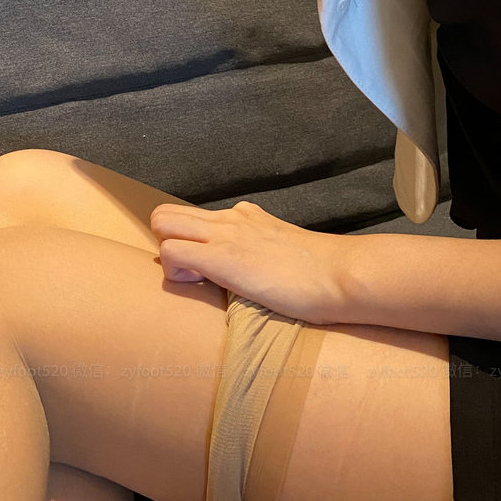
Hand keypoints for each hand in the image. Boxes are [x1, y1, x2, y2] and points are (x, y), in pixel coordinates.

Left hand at [147, 199, 349, 325]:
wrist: (338, 273)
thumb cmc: (319, 274)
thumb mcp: (285, 252)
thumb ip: (265, 252)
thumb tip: (260, 273)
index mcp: (246, 216)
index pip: (195, 220)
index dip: (191, 245)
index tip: (206, 273)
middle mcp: (231, 217)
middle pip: (168, 215)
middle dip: (166, 244)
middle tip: (190, 275)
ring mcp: (225, 233)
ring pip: (163, 223)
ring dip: (168, 255)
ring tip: (196, 281)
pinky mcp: (221, 257)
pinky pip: (172, 252)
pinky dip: (174, 273)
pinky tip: (200, 286)